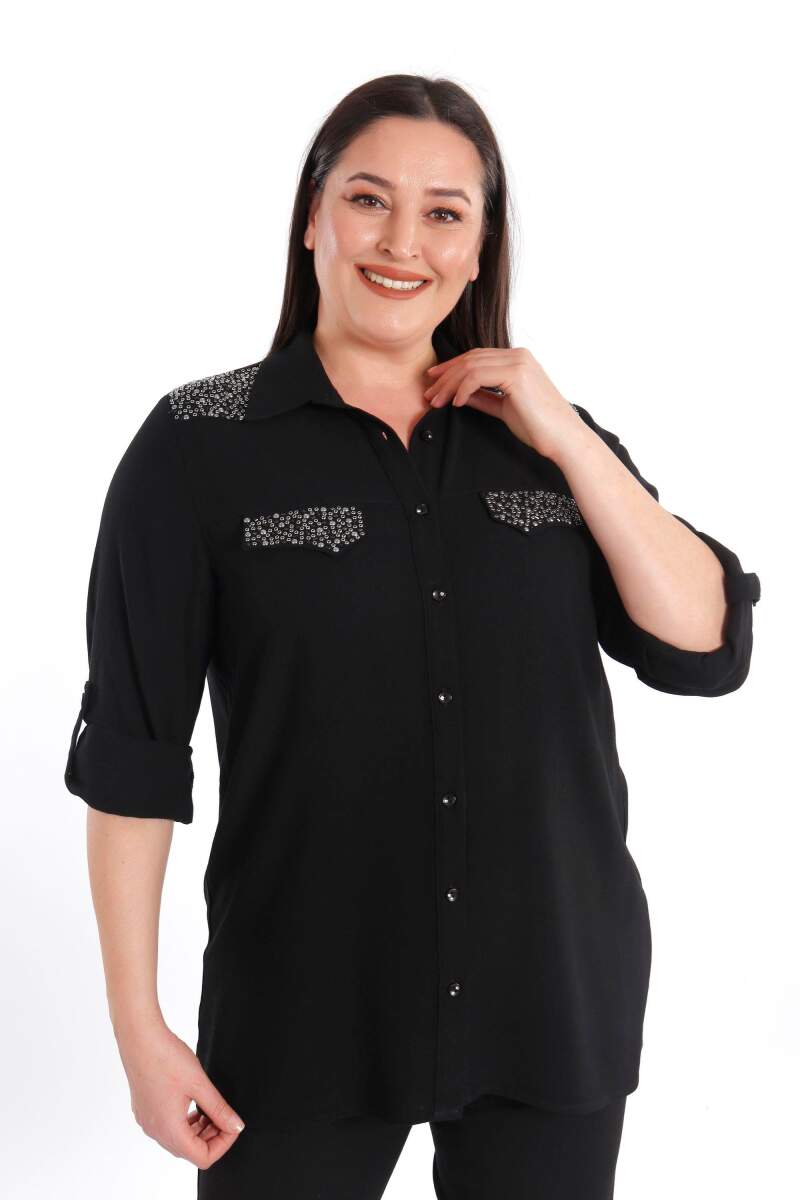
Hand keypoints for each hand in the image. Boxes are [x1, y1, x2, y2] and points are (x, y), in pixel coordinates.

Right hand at [115, 1018, 244, 1168]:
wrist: (139, 1038)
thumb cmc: (166, 1058)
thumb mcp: (200, 1084)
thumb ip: (220, 1109)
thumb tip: (236, 1126)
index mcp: (170, 1131)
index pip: (203, 1158)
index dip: (223, 1144)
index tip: (233, 1124)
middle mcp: (155, 1132)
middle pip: (190, 1151)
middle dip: (212, 1136)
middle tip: (224, 1113)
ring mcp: (147, 1122)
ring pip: (178, 1140)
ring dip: (198, 1129)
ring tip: (209, 1107)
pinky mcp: (144, 1111)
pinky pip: (167, 1127)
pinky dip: (184, 1122)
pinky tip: (192, 1102)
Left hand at [423, 345, 583, 461]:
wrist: (563, 439)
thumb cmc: (540, 427)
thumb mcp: (505, 408)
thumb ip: (485, 398)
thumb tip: (461, 395)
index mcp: (518, 359)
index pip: (477, 357)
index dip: (452, 368)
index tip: (434, 381)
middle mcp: (519, 355)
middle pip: (471, 358)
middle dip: (445, 375)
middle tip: (428, 392)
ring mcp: (518, 363)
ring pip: (471, 366)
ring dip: (449, 385)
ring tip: (436, 401)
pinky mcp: (516, 375)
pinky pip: (477, 377)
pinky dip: (462, 390)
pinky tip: (456, 404)